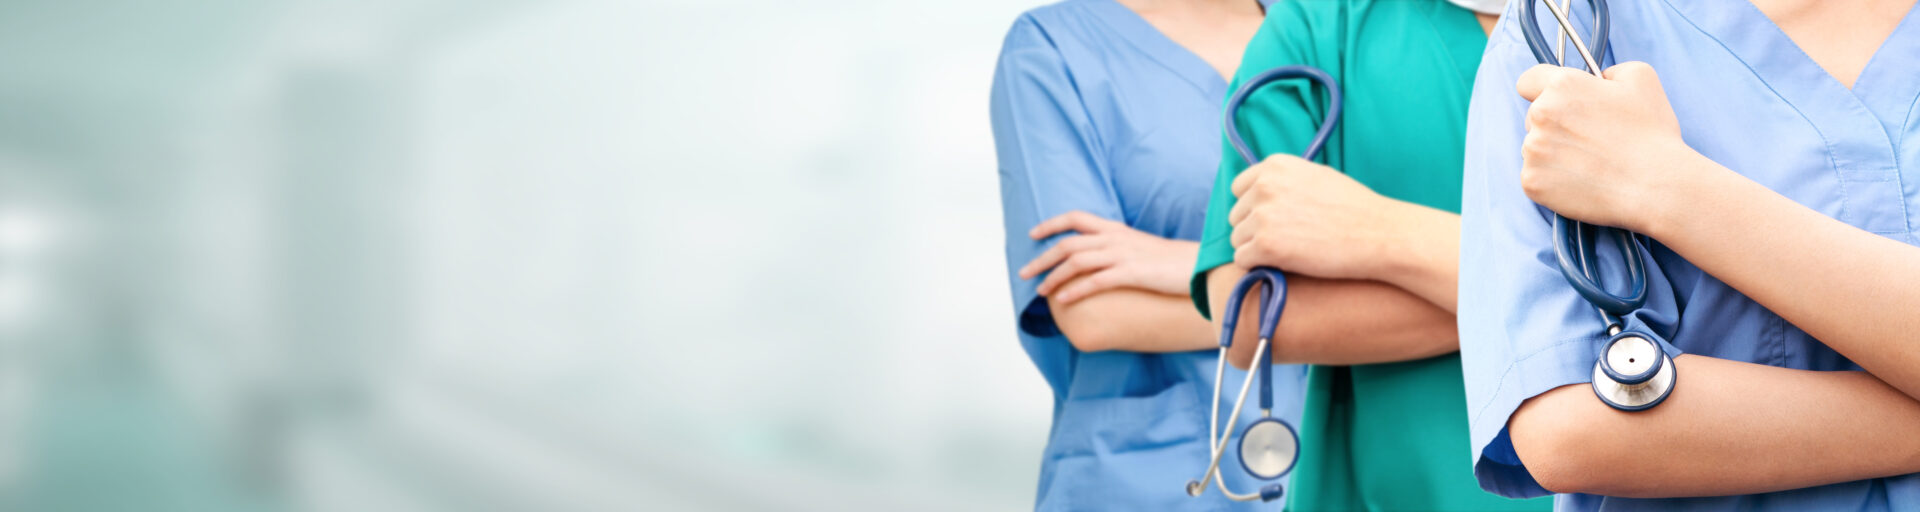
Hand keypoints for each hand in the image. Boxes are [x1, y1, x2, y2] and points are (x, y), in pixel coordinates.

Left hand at [1018, 211, 1198, 303]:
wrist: (1200, 266)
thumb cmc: (1171, 261)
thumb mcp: (1139, 248)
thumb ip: (1116, 249)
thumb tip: (1097, 262)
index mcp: (1116, 229)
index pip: (1076, 218)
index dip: (1051, 225)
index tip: (1032, 234)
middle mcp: (1115, 238)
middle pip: (1068, 244)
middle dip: (1042, 258)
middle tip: (1024, 273)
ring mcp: (1123, 255)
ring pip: (1077, 261)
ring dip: (1053, 277)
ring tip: (1040, 291)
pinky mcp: (1133, 273)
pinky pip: (1097, 280)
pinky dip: (1076, 290)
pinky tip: (1064, 300)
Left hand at [1226, 154, 1395, 279]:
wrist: (1379, 234)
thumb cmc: (1354, 208)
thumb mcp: (1316, 176)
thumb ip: (1284, 180)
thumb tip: (1257, 194)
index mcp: (1275, 166)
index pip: (1239, 188)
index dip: (1254, 207)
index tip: (1274, 218)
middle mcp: (1264, 186)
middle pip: (1236, 216)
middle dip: (1255, 229)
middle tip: (1288, 238)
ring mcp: (1263, 215)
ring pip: (1237, 239)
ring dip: (1257, 249)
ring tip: (1290, 250)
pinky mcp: (1265, 245)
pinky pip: (1242, 260)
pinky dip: (1259, 266)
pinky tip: (1284, 263)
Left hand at [1516, 61, 1707, 235]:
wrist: (1654, 186)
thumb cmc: (1651, 134)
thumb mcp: (1641, 78)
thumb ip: (1609, 71)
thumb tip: (1597, 79)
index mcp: (1562, 86)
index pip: (1529, 81)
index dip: (1542, 90)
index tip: (1557, 103)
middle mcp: (1541, 114)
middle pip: (1533, 117)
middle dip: (1554, 125)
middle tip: (1589, 139)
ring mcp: (1533, 150)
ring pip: (1534, 148)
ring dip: (1553, 153)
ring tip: (1590, 163)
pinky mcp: (1531, 181)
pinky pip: (1535, 176)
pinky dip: (1552, 180)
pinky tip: (1581, 181)